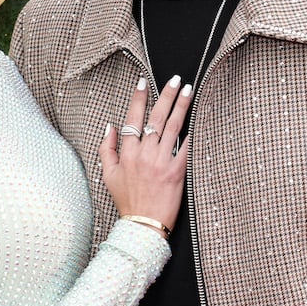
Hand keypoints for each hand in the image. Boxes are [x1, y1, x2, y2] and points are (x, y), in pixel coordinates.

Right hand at [98, 75, 191, 232]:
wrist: (143, 225)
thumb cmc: (127, 201)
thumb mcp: (109, 175)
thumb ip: (107, 149)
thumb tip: (110, 126)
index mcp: (127, 154)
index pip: (132, 119)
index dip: (138, 99)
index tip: (143, 82)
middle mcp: (144, 155)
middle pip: (155, 118)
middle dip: (165, 95)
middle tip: (174, 79)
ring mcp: (161, 162)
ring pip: (172, 127)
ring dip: (180, 106)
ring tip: (187, 90)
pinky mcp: (177, 172)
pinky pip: (186, 147)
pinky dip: (192, 132)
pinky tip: (199, 117)